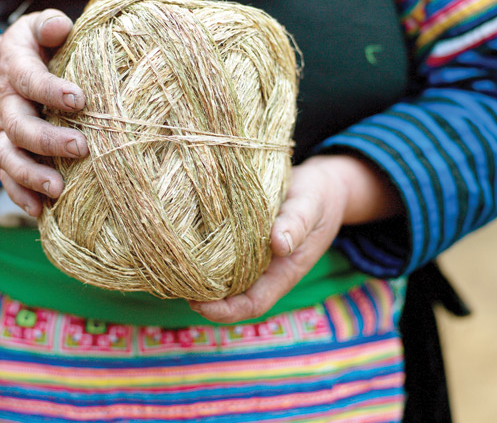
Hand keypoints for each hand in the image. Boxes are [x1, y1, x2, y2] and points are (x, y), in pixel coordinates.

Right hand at [0, 10, 88, 215]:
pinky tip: (40, 211)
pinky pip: (8, 178)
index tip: (79, 100)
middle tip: (81, 148)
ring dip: (31, 175)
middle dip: (47, 140)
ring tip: (58, 189)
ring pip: (9, 158)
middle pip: (18, 126)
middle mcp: (7, 102)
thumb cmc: (40, 46)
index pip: (28, 79)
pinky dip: (20, 195)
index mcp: (15, 68)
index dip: (50, 90)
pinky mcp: (11, 151)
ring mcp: (6, 131)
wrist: (13, 66)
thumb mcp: (40, 28)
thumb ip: (50, 26)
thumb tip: (60, 27)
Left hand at [189, 154, 402, 322]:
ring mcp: (254, 255)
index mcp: (283, 272)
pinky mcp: (243, 237)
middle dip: (204, 296)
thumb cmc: (318, 197)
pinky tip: (183, 242)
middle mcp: (265, 269)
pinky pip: (223, 253)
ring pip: (224, 275)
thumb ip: (296, 223)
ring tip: (172, 266)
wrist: (324, 185)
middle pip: (231, 296)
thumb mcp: (310, 206)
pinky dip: (205, 253)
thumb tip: (278, 244)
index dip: (225, 311)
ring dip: (200, 275)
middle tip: (173, 281)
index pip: (252, 304)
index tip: (197, 303)